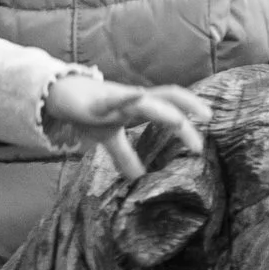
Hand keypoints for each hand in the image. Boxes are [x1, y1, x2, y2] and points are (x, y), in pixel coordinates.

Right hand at [43, 74, 212, 183]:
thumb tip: (137, 177)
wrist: (61, 93)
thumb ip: (125, 155)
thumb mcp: (109, 137)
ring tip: (179, 121)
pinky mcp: (99, 102)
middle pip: (168, 98)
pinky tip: (137, 95)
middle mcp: (134, 99)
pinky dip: (127, 97)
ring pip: (146, 100)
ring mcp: (118, 99)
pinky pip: (116, 98)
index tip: (202, 139)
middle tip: (207, 120)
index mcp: (141, 105)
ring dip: (163, 109)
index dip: (189, 116)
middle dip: (188, 107)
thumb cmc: (89, 111)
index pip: (172, 106)